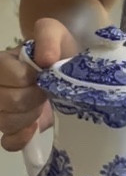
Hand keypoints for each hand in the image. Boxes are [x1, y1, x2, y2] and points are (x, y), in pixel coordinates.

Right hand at [0, 18, 77, 151]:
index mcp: (2, 63)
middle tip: (46, 93)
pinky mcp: (11, 130)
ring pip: (5, 121)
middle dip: (33, 99)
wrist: (69, 74)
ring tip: (42, 107)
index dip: (31, 79)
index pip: (10, 75)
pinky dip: (22, 139)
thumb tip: (45, 59)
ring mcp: (1, 109)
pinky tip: (33, 129)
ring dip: (30, 118)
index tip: (45, 76)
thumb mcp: (56, 34)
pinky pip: (8, 142)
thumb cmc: (58, 52)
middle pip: (7, 100)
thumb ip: (48, 37)